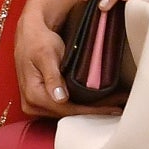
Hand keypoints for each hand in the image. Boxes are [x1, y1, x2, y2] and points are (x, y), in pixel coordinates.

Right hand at [12, 0, 116, 116]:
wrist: (30, 35)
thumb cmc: (38, 42)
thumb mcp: (47, 56)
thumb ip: (53, 77)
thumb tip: (60, 98)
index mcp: (33, 95)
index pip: (67, 109)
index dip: (91, 111)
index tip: (111, 109)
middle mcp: (32, 104)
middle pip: (69, 113)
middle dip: (94, 111)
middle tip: (119, 107)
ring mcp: (37, 104)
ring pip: (68, 111)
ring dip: (90, 109)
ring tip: (114, 105)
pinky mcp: (43, 99)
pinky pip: (65, 106)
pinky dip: (82, 104)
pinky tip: (99, 103)